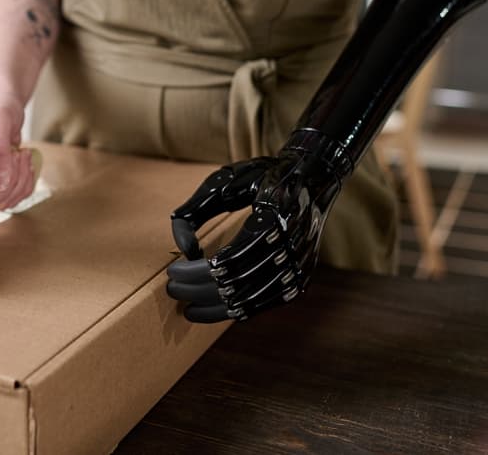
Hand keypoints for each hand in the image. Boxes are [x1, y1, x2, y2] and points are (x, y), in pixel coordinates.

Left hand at [165, 132, 348, 322]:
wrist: (315, 177)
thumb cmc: (263, 177)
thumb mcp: (223, 182)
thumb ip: (194, 210)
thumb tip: (182, 249)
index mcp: (272, 218)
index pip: (228, 260)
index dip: (196, 272)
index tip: (172, 272)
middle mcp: (291, 246)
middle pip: (237, 283)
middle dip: (198, 290)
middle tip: (173, 290)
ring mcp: (299, 266)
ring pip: (251, 300)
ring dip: (215, 307)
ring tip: (188, 305)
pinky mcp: (302, 277)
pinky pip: (267, 303)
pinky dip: (239, 310)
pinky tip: (216, 308)